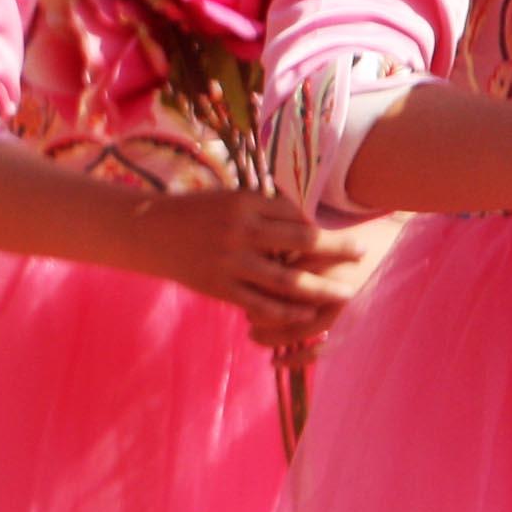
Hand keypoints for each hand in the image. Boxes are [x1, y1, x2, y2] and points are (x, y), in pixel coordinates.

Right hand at [125, 190, 389, 342]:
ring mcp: (230, 262)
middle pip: (302, 243)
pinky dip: (288, 311)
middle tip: (363, 252)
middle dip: (337, 249)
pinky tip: (307, 312)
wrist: (148, 231)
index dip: (318, 225)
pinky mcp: (220, 287)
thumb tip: (307, 222)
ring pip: (288, 279)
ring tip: (346, 291)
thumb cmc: (194, 211)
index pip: (296, 215)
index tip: (337, 231)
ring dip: (322, 288)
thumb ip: (264, 209)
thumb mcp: (229, 199)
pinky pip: (262, 303)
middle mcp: (240, 231)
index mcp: (244, 203)